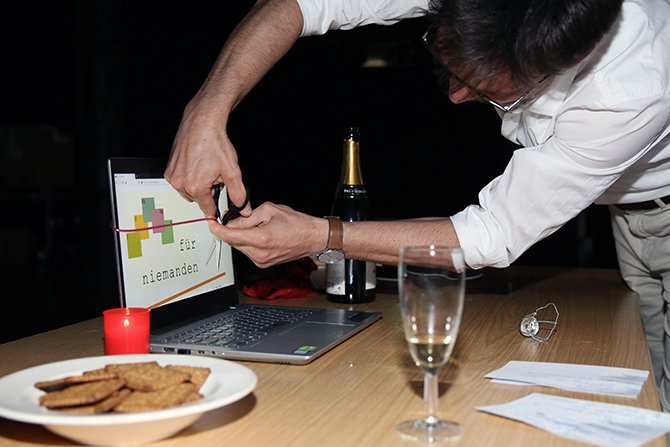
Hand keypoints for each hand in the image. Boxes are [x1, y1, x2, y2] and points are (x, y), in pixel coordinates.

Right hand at [164, 98, 249, 217]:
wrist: (202, 123)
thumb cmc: (215, 143)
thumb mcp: (232, 171)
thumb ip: (238, 193)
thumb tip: (243, 208)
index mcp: (195, 187)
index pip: (208, 209)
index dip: (217, 207)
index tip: (220, 208)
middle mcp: (181, 183)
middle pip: (198, 199)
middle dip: (208, 191)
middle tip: (215, 176)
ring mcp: (173, 176)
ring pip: (189, 190)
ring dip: (198, 184)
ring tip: (206, 168)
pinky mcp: (169, 169)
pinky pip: (181, 181)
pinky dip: (189, 176)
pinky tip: (197, 164)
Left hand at [208, 202, 326, 267]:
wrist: (312, 238)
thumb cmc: (297, 224)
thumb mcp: (270, 210)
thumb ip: (248, 216)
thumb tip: (233, 222)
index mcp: (261, 239)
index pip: (230, 236)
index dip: (217, 229)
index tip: (211, 223)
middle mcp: (260, 253)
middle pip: (233, 242)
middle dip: (231, 230)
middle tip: (236, 219)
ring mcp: (262, 261)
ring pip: (240, 247)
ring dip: (241, 237)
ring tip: (256, 227)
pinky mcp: (264, 264)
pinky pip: (248, 252)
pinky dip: (248, 243)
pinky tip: (260, 235)